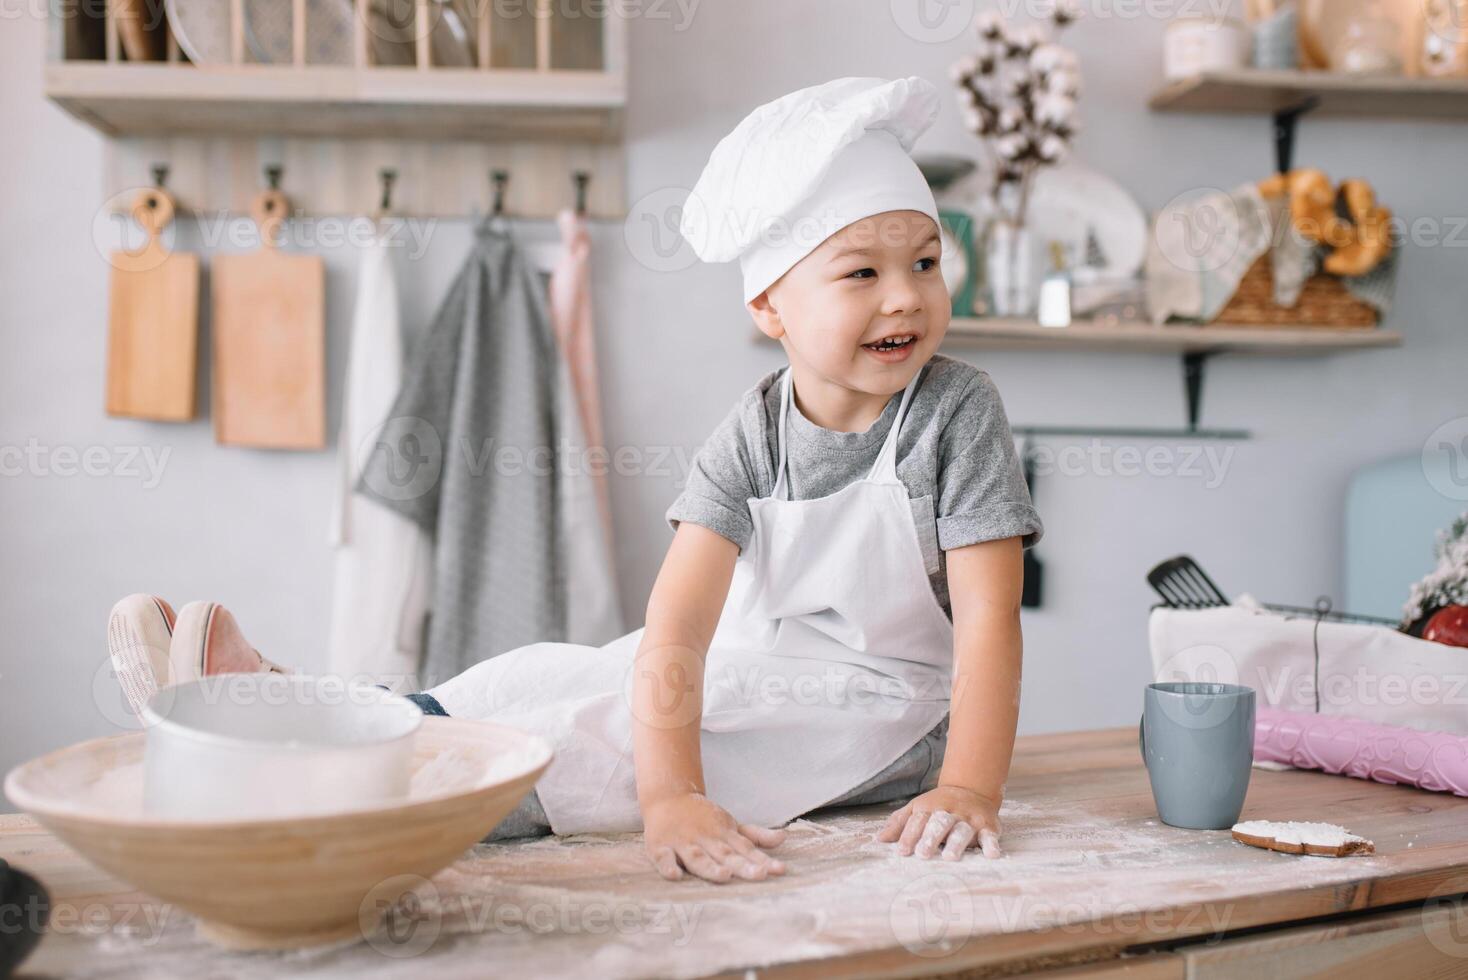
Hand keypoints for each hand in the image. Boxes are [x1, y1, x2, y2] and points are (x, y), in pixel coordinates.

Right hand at [642, 792, 787, 883]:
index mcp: (723, 835)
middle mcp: (705, 838)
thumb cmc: (703, 818)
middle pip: (725, 854)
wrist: (667, 797)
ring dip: (710, 866)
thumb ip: (755, 836)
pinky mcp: (660, 845)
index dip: (762, 860)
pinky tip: (675, 876)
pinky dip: (668, 866)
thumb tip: (783, 838)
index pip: (746, 849)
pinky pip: (663, 857)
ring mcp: (683, 842)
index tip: (779, 870)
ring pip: (697, 857)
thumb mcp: (730, 825)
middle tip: (760, 875)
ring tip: (725, 876)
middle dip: (742, 865)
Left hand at [877, 785, 1002, 860]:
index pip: (918, 821)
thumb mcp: (917, 809)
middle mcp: (949, 812)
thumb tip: (879, 840)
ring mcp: (969, 818)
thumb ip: (899, 823)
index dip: (909, 836)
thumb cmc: (938, 806)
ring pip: (962, 829)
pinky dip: (991, 844)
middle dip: (931, 837)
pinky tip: (991, 855)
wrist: (972, 789)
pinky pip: (990, 835)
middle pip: (939, 823)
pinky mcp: (988, 826)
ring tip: (950, 857)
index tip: (902, 852)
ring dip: (956, 843)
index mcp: (930, 807)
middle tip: (923, 854)